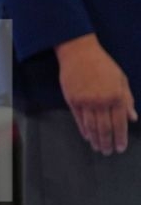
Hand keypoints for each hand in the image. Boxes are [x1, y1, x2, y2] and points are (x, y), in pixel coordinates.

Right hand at [57, 34, 136, 154]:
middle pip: (105, 128)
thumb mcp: (121, 79)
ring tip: (98, 148)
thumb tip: (132, 118)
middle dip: (107, 142)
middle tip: (108, 152)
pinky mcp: (72, 99)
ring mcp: (85, 101)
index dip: (120, 138)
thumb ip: (127, 99)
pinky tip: (87, 136)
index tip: (120, 148)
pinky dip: (83, 129)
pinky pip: (78, 118)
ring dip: (95, 139)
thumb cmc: (102, 64)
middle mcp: (101, 101)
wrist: (78, 52)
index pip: (119, 123)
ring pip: (91, 126)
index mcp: (116, 96)